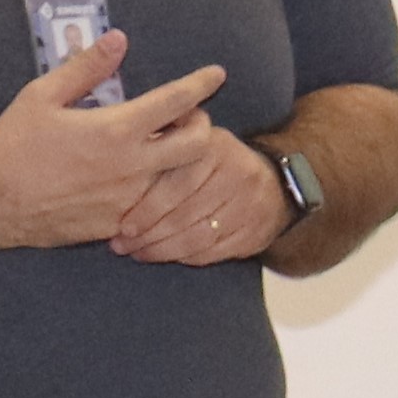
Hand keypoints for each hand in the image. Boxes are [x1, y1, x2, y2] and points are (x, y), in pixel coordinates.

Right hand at [0, 36, 232, 250]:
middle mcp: (133, 166)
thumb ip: (85, 67)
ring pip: (180, 176)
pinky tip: (135, 177)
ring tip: (160, 144)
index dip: (202, 83)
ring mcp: (130, 199)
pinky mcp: (121, 223)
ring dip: (180, 157)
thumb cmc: (14, 145)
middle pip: (199, 144)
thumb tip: (118, 40)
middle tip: (187, 116)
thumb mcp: (42, 96)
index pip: (177, 101)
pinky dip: (155, 186)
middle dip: (203, 124)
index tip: (216, 74)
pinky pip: (153, 203)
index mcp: (117, 129)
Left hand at [109, 130, 290, 268]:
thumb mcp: (198, 139)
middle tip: (123, 246)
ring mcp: (249, 207)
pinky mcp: (254, 233)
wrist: (274, 186)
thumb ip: (168, 140)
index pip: (177, 185)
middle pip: (185, 215)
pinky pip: (213, 252)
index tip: (123, 226)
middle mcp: (237, 175)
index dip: (148, 209)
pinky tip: (168, 257)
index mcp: (216, 149)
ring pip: (198, 238)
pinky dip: (186, 258)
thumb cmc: (217, 163)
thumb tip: (127, 147)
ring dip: (163, 251)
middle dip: (149, 235)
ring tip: (140, 254)